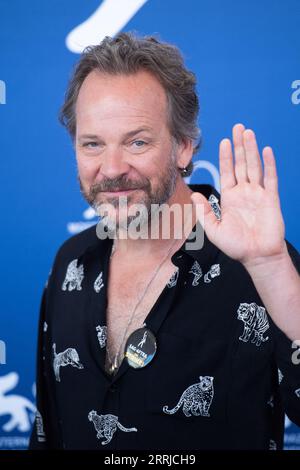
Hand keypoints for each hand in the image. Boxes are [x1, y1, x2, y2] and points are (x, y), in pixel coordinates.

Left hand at [191, 123, 285, 267]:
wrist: (257, 257)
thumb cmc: (236, 246)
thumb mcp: (213, 229)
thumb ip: (204, 211)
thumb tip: (194, 195)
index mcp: (230, 198)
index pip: (227, 171)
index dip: (226, 156)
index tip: (224, 141)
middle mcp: (244, 193)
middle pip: (241, 164)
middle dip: (239, 146)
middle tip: (237, 127)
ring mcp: (258, 194)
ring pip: (255, 166)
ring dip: (251, 149)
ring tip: (248, 133)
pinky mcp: (271, 199)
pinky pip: (271, 179)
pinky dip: (269, 164)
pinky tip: (266, 151)